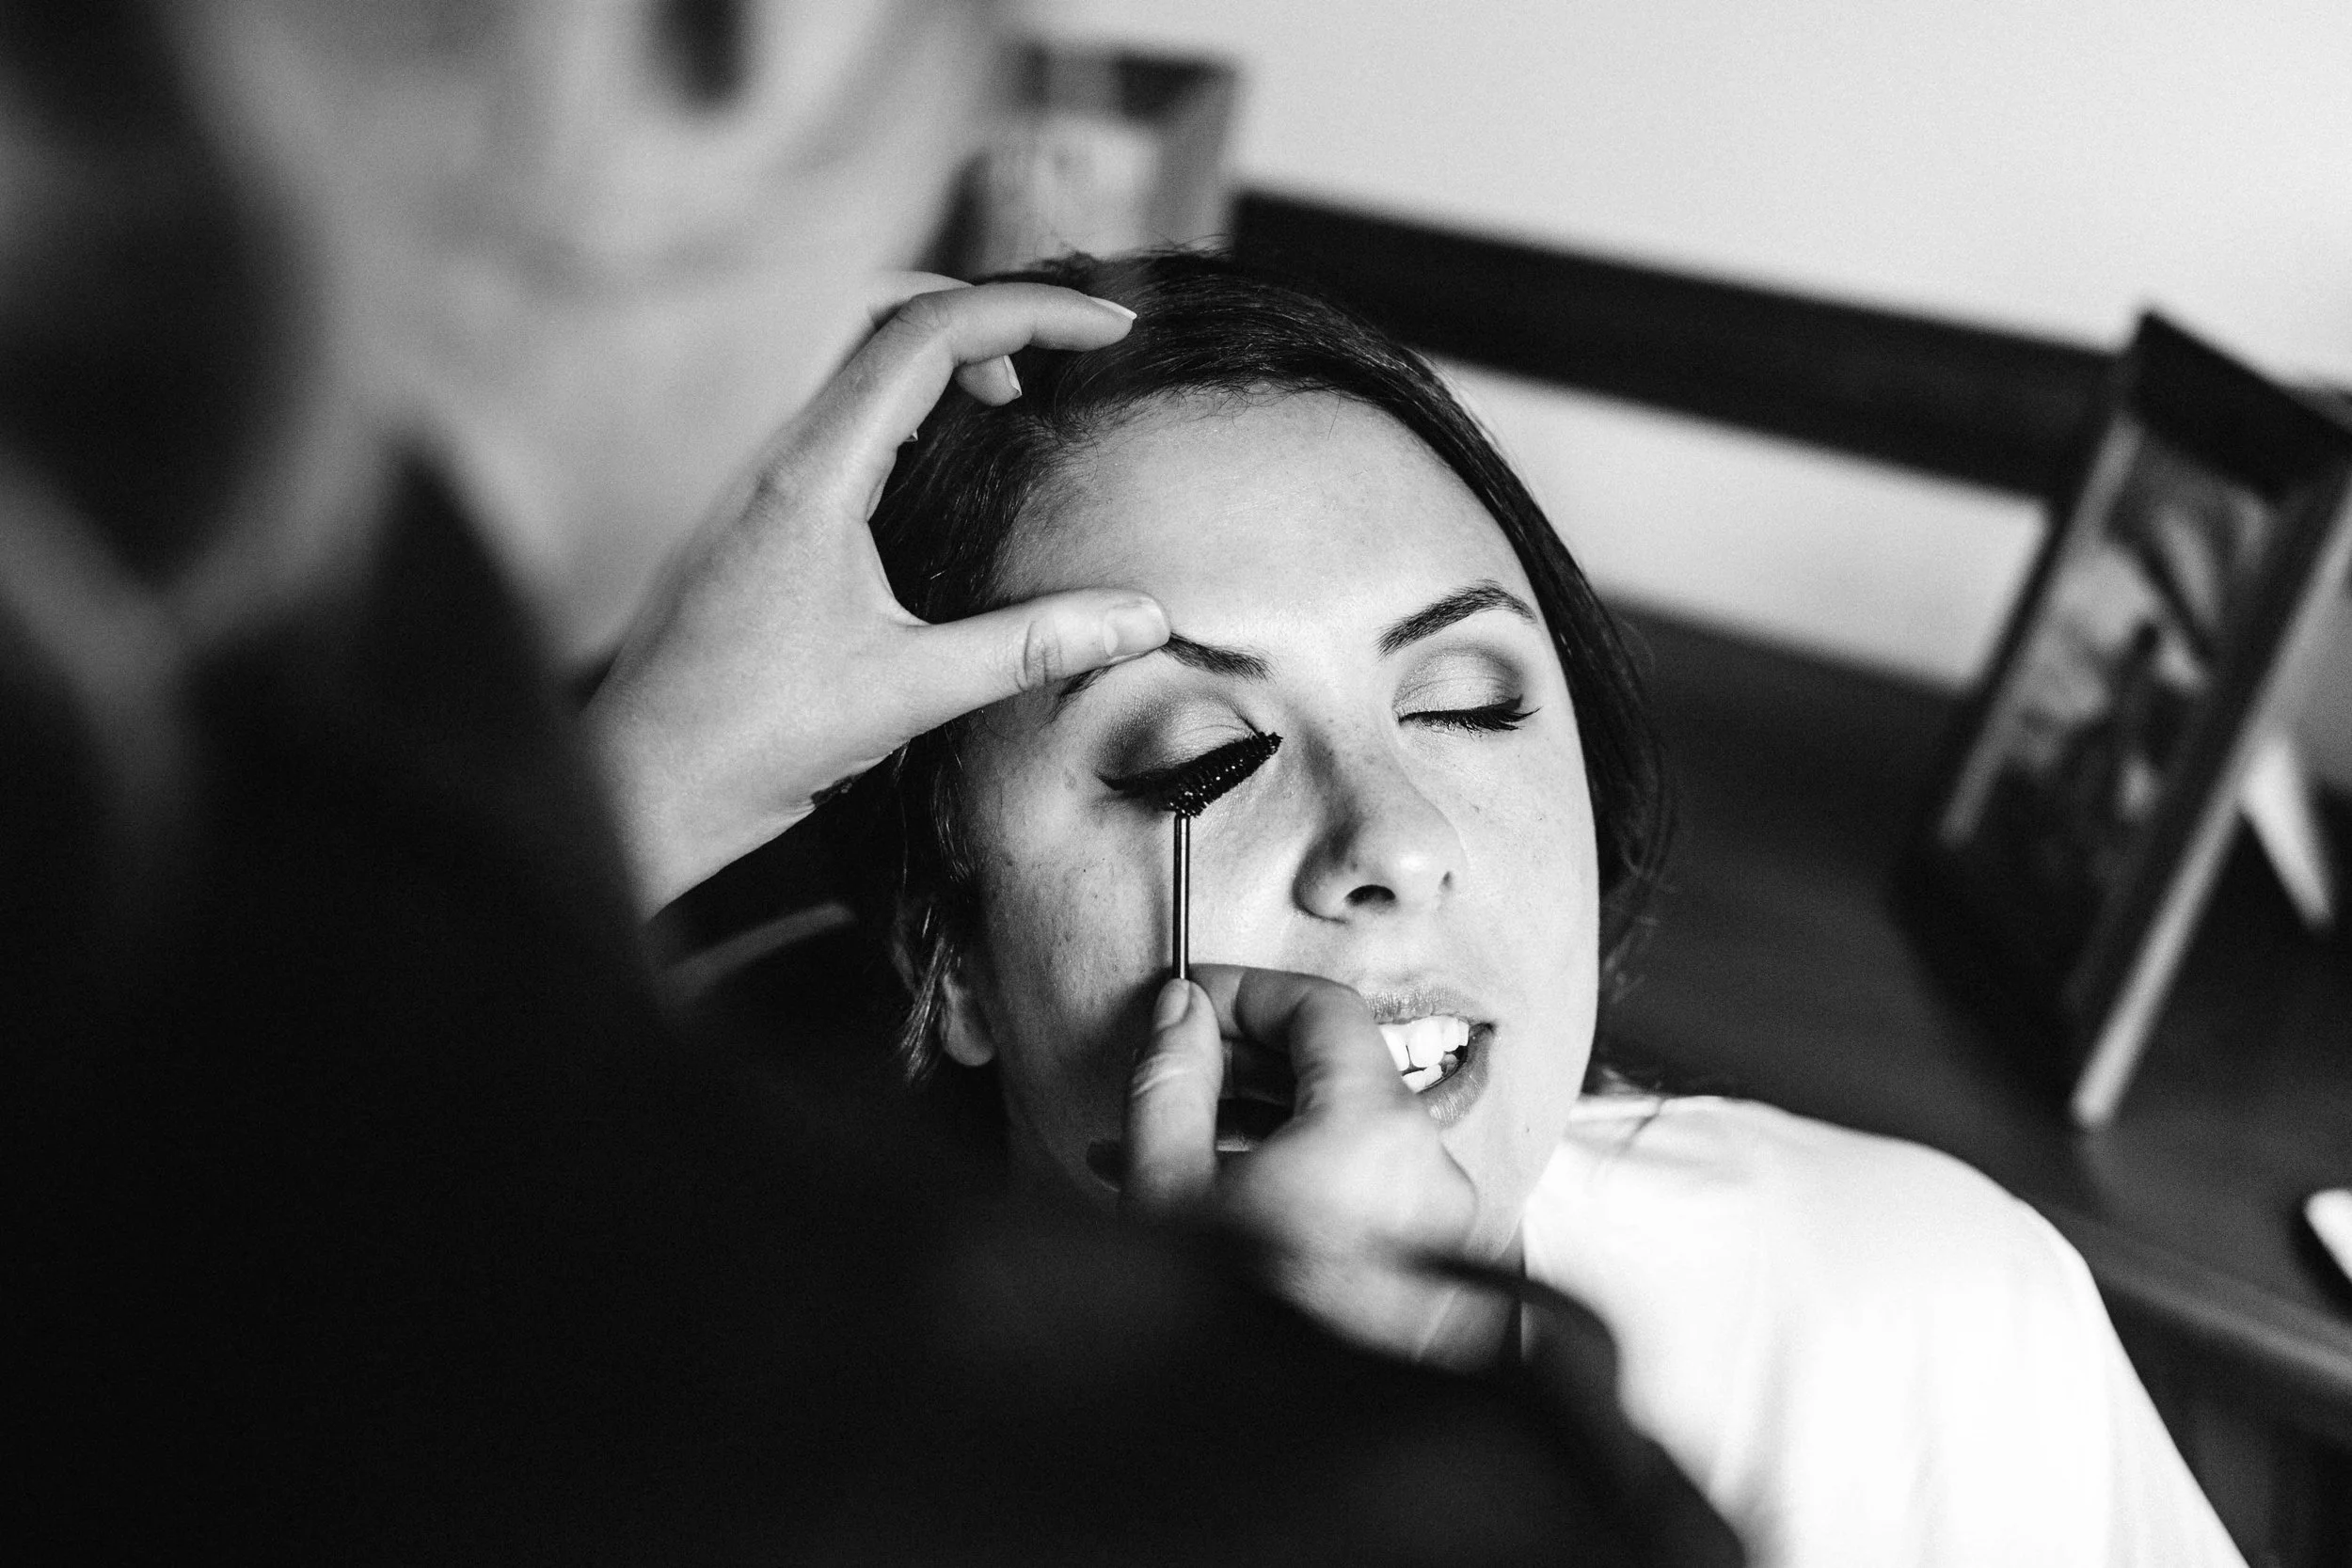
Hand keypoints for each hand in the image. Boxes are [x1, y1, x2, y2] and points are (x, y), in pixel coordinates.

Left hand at [585, 276, 1165, 912]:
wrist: (644, 786)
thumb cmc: (751, 741)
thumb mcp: (913, 693)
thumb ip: (1034, 645)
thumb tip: (1141, 618)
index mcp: (813, 476)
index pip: (929, 334)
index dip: (1031, 312)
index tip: (1109, 331)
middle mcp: (775, 456)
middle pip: (881, 312)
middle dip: (982, 311)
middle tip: (1057, 357)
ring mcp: (755, 479)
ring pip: (848, 357)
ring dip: (938, 354)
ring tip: (1011, 399)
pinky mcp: (751, 511)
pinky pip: (828, 411)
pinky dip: (899, 400)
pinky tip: (936, 461)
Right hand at [1122, 965, 1500, 1366]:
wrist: (1279, 1460)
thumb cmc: (1235, 1332)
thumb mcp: (1169, 1189)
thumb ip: (1172, 1079)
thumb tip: (1181, 1009)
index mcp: (1375, 1132)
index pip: (1324, 1007)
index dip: (1248, 989)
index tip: (1192, 998)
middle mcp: (1428, 1172)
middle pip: (1338, 1073)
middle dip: (1242, 1065)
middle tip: (1173, 1070)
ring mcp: (1438, 1230)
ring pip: (1347, 1140)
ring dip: (1259, 1129)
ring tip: (1169, 1149)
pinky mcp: (1431, 1278)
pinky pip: (1365, 1198)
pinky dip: (1298, 1183)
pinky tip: (1215, 1206)